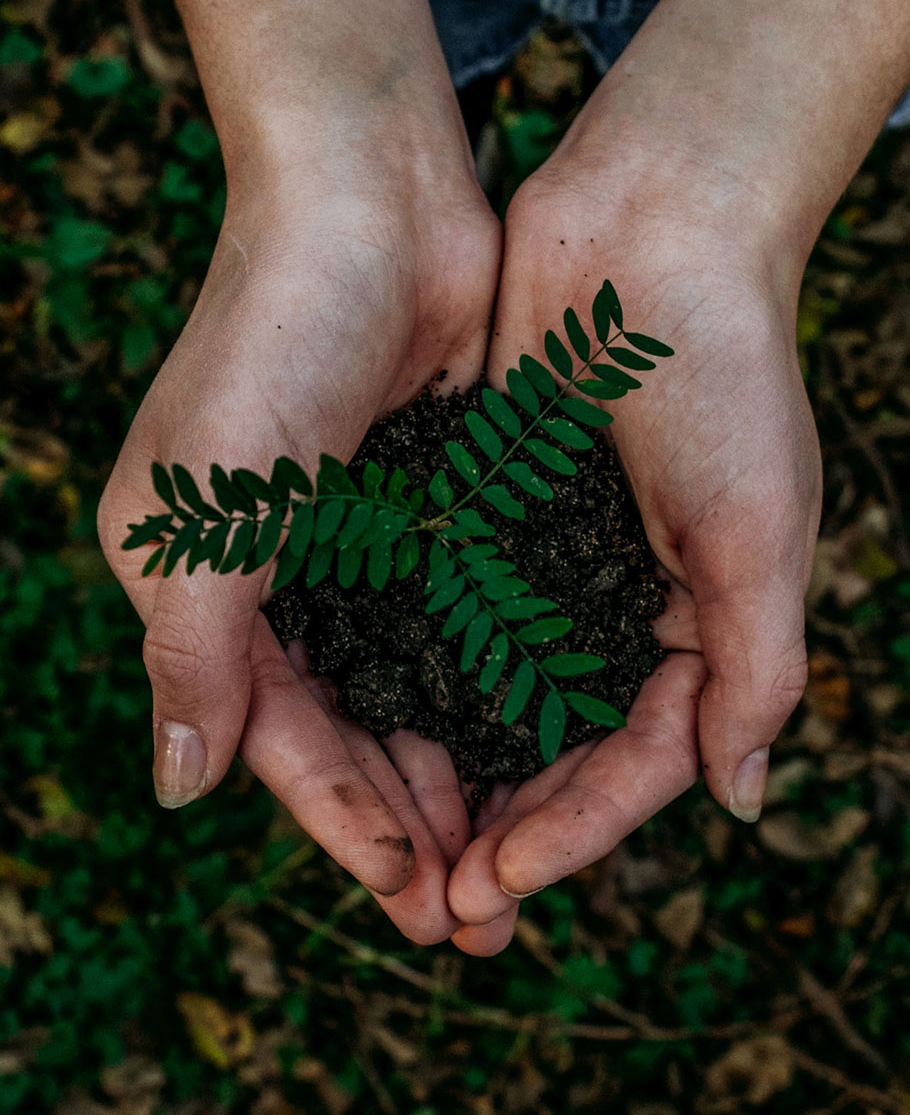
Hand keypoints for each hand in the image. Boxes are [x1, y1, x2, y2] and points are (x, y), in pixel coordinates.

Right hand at [98, 166, 500, 943]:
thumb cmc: (272, 340)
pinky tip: (533, 744)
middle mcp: (277, 574)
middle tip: (474, 913)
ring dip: (453, 771)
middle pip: (345, 728)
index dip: (339, 818)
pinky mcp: (430, 508)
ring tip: (509, 856)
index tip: (411, 892)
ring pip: (409, 689)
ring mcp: (359, 542)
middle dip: (405, 820)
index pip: (274, 732)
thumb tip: (179, 789)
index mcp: (203, 582)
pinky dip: (487, 686)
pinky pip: (460, 622)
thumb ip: (193, 652)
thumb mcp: (207, 507)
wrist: (370, 202)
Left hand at [446, 157, 821, 950]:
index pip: (637, 760)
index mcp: (697, 622)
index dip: (576, 830)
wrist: (651, 230)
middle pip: (558, 746)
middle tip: (441, 906)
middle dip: (506, 826)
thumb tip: (739, 800)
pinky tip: (368, 721)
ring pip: (492, 693)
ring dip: (452, 770)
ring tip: (398, 845)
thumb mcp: (761, 531)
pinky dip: (415, 669)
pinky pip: (447, 609)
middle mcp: (617, 604)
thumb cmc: (724, 375)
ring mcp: (547, 560)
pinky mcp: (486, 510)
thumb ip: (756, 668)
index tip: (500, 881)